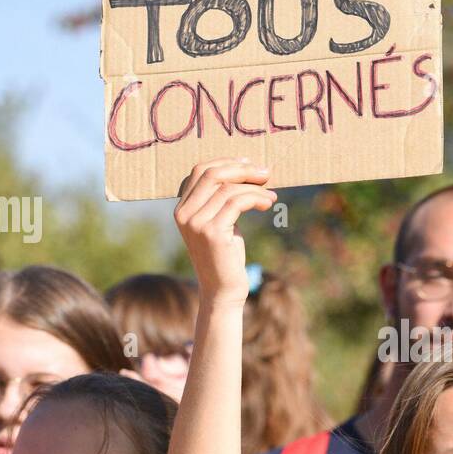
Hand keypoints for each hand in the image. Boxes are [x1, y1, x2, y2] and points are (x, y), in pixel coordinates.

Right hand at [173, 159, 276, 306]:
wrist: (222, 291)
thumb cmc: (226, 256)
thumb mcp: (220, 222)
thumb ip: (221, 199)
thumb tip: (246, 168)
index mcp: (181, 208)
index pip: (200, 171)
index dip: (226, 162)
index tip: (249, 164)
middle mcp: (183, 214)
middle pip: (212, 174)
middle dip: (242, 169)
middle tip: (265, 172)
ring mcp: (196, 223)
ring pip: (228, 189)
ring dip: (255, 187)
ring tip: (271, 196)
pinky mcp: (212, 233)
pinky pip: (237, 202)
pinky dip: (256, 198)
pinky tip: (268, 203)